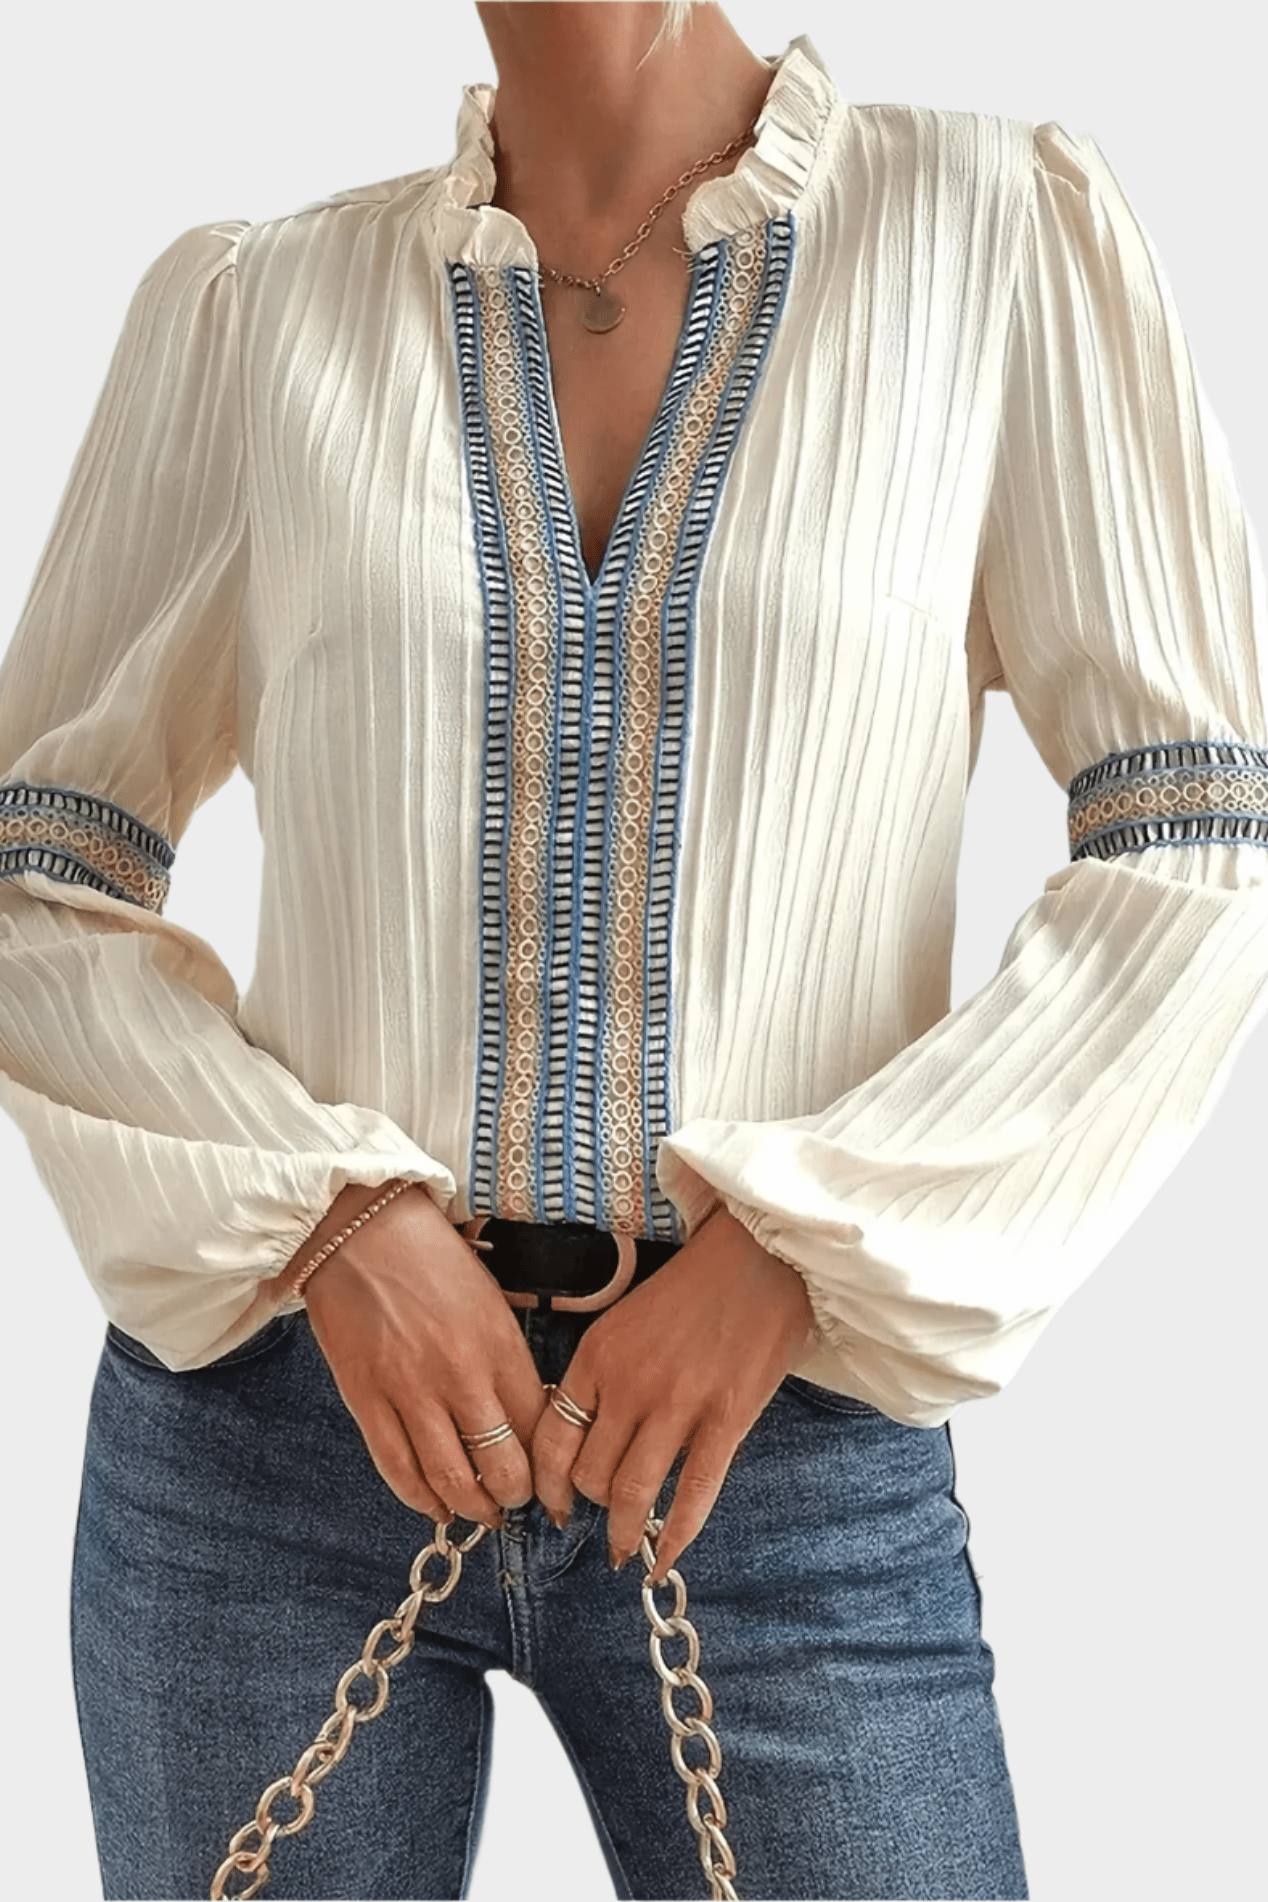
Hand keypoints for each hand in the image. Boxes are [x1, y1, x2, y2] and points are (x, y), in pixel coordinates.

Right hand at [278, 1183, 548, 1528]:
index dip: (550, 1465)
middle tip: (517, 1502)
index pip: (538, 1427)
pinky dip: (419, 1497)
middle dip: (516, 1496)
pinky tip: (433, 1505)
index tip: (554, 1480)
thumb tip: (525, 1418)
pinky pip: (396, 1467)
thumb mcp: (488, 1300)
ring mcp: (409, 1389)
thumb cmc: (429, 1258)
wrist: (358, 1228)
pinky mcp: (365, 1397)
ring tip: (481, 1512)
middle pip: (501, 1465)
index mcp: (498, 1344)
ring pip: (450, 1477)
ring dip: (471, 1507)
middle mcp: (459, 1372)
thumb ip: (506, 1360)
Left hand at [530, 1206, 816, 1580]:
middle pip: (588, 1473)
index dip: (546, 1484)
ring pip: (632, 1492)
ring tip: (623, 1550)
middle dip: (589, 1505)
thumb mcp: (626, 1317)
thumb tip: (585, 1429)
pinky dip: (677, 1534)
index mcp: (598, 1356)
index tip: (551, 1504)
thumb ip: (604, 1370)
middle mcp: (629, 1384)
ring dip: (623, 1531)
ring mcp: (678, 1404)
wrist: (761, 1254)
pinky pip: (695, 1492)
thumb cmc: (695, 1284)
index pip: (551, 1440)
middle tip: (599, 1517)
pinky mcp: (726, 1418)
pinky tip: (665, 1558)